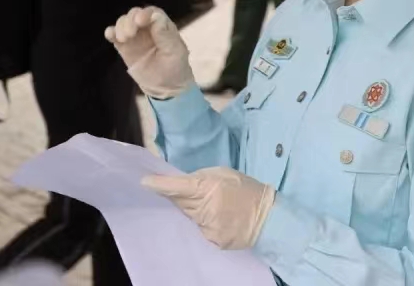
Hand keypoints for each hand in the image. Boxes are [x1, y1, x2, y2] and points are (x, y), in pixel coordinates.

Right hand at [104, 7, 193, 99]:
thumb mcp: (175, 52)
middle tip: (130, 34)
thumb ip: (165, 35)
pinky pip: (115, 36)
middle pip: (134, 14)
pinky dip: (111, 32)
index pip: (151, 12)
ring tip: (123, 39)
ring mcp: (134, 37)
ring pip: (123, 23)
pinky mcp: (124, 47)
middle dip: (130, 20)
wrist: (166, 88)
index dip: (145, 13)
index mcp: (162, 26)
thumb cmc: (175, 68)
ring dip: (121, 27)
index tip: (140, 21)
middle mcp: (147, 28)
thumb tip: (155, 16)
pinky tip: (110, 35)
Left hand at [143, 167, 274, 249]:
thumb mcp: (222, 174)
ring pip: (189, 216)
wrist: (268, 217)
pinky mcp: (214, 240)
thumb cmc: (244, 189)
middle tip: (177, 190)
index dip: (159, 185)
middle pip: (179, 202)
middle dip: (174, 196)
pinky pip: (200, 229)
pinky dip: (203, 223)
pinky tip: (217, 218)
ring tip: (210, 204)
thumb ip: (199, 179)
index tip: (144, 182)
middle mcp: (205, 208)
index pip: (177, 187)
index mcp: (207, 187)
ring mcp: (209, 227)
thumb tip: (179, 185)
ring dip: (192, 209)